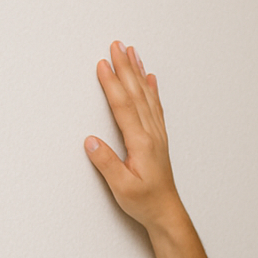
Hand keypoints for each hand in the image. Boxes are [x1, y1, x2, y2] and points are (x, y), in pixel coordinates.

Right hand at [84, 41, 185, 231]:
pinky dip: (152, 90)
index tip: (102, 64)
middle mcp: (151, 134)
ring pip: (147, 97)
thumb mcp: (121, 187)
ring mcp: (157, 134)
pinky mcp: (158, 138)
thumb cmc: (144, 201)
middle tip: (117, 45)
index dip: (112, 84)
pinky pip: (155, 107)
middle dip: (125, 68)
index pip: (123, 107)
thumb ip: (106, 163)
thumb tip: (90, 141)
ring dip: (138, 73)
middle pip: (136, 94)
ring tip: (132, 52)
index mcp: (141, 143)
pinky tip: (150, 78)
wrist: (167, 212)